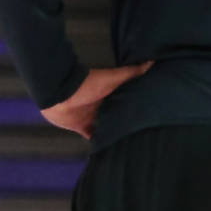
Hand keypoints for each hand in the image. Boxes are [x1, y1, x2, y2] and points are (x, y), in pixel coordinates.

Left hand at [39, 61, 153, 138]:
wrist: (59, 93)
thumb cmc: (86, 84)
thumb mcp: (112, 78)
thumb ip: (131, 72)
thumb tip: (152, 61)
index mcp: (110, 94)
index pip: (127, 102)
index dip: (136, 108)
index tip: (151, 116)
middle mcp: (102, 106)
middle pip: (118, 116)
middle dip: (127, 123)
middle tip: (143, 134)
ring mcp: (91, 117)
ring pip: (107, 128)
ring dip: (114, 134)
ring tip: (130, 144)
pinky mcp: (81, 126)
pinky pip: (92, 136)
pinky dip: (99, 142)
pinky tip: (109, 149)